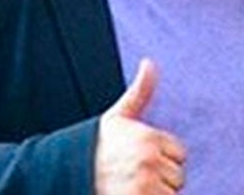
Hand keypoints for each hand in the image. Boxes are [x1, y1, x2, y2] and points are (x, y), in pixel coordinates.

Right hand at [95, 59, 186, 193]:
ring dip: (155, 194)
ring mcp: (144, 185)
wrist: (63, 172)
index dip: (163, 158)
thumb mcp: (117, 117)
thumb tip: (149, 62)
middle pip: (178, 177)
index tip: (141, 159)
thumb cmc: (93, 146)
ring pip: (170, 194)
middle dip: (161, 178)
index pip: (180, 154)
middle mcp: (149, 161)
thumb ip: (140, 91)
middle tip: (133, 176)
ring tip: (131, 187)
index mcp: (150, 138)